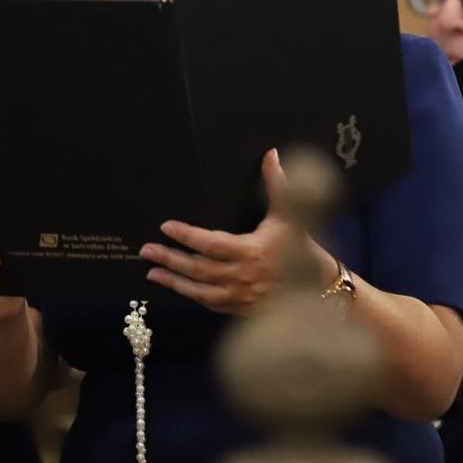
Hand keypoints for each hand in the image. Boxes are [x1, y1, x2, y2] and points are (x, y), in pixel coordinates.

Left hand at [140, 148, 315, 315]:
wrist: (316, 286)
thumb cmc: (300, 245)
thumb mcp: (290, 214)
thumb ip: (278, 184)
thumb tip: (271, 154)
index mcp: (251, 251)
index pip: (211, 244)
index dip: (187, 236)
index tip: (166, 226)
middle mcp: (242, 276)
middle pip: (198, 269)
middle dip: (170, 259)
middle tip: (146, 250)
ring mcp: (240, 296)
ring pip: (199, 290)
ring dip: (173, 281)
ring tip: (151, 270)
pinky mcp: (240, 309)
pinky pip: (209, 303)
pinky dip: (190, 295)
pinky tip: (176, 285)